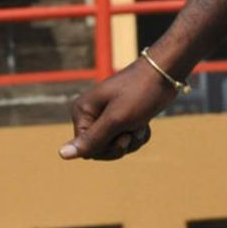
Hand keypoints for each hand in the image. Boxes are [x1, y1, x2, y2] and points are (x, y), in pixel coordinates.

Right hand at [58, 54, 178, 160]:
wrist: (165, 73)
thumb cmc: (140, 93)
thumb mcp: (116, 120)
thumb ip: (91, 139)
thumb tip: (62, 154)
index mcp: (82, 111)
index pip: (86, 149)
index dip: (106, 149)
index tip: (124, 138)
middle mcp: (91, 113)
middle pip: (99, 149)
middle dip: (120, 146)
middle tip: (133, 133)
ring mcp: (107, 114)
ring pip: (114, 145)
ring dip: (132, 141)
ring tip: (141, 125)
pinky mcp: (122, 116)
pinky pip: (125, 138)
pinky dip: (137, 135)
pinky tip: (145, 125)